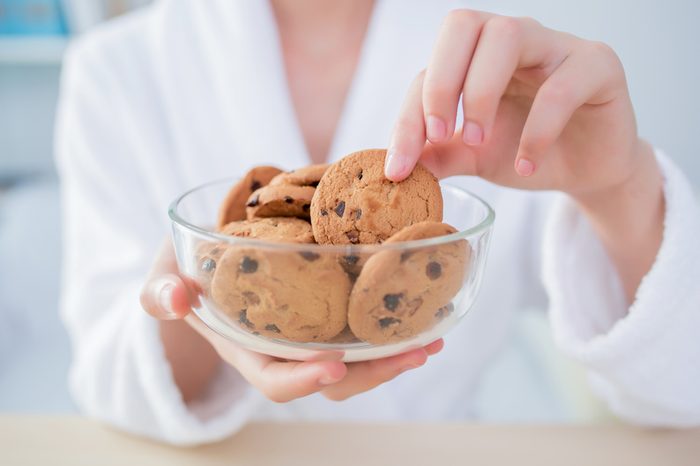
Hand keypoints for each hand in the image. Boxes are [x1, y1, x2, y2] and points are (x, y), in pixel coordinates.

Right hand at [140, 240, 442, 402]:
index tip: (333, 366)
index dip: (302, 379)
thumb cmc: (186, 267)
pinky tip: (423, 309)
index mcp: (246, 347)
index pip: (274, 378)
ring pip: (356, 356)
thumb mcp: (166, 275)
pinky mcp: (329, 307)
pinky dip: (392, 321)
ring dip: (395, 352)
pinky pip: (362, 323)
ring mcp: (310, 330)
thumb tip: (178, 299)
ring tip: (432, 338)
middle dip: (373, 372)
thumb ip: (162, 292)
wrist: (212, 250)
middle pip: (332, 377)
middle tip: (413, 353)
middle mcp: (284, 347)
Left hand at [384, 10, 663, 301]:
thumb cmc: (525, 151)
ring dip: (482, 92)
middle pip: (463, 26)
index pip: (428, 71)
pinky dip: (538, 129)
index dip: (408, 117)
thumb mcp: (472, 158)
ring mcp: (555, 45)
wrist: (586, 170)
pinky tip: (526, 164)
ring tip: (479, 143)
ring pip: (507, 35)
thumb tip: (392, 168)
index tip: (399, 168)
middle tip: (442, 136)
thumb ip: (436, 156)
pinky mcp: (597, 66)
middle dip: (441, 83)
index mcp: (474, 57)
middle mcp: (512, 39)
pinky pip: (561, 85)